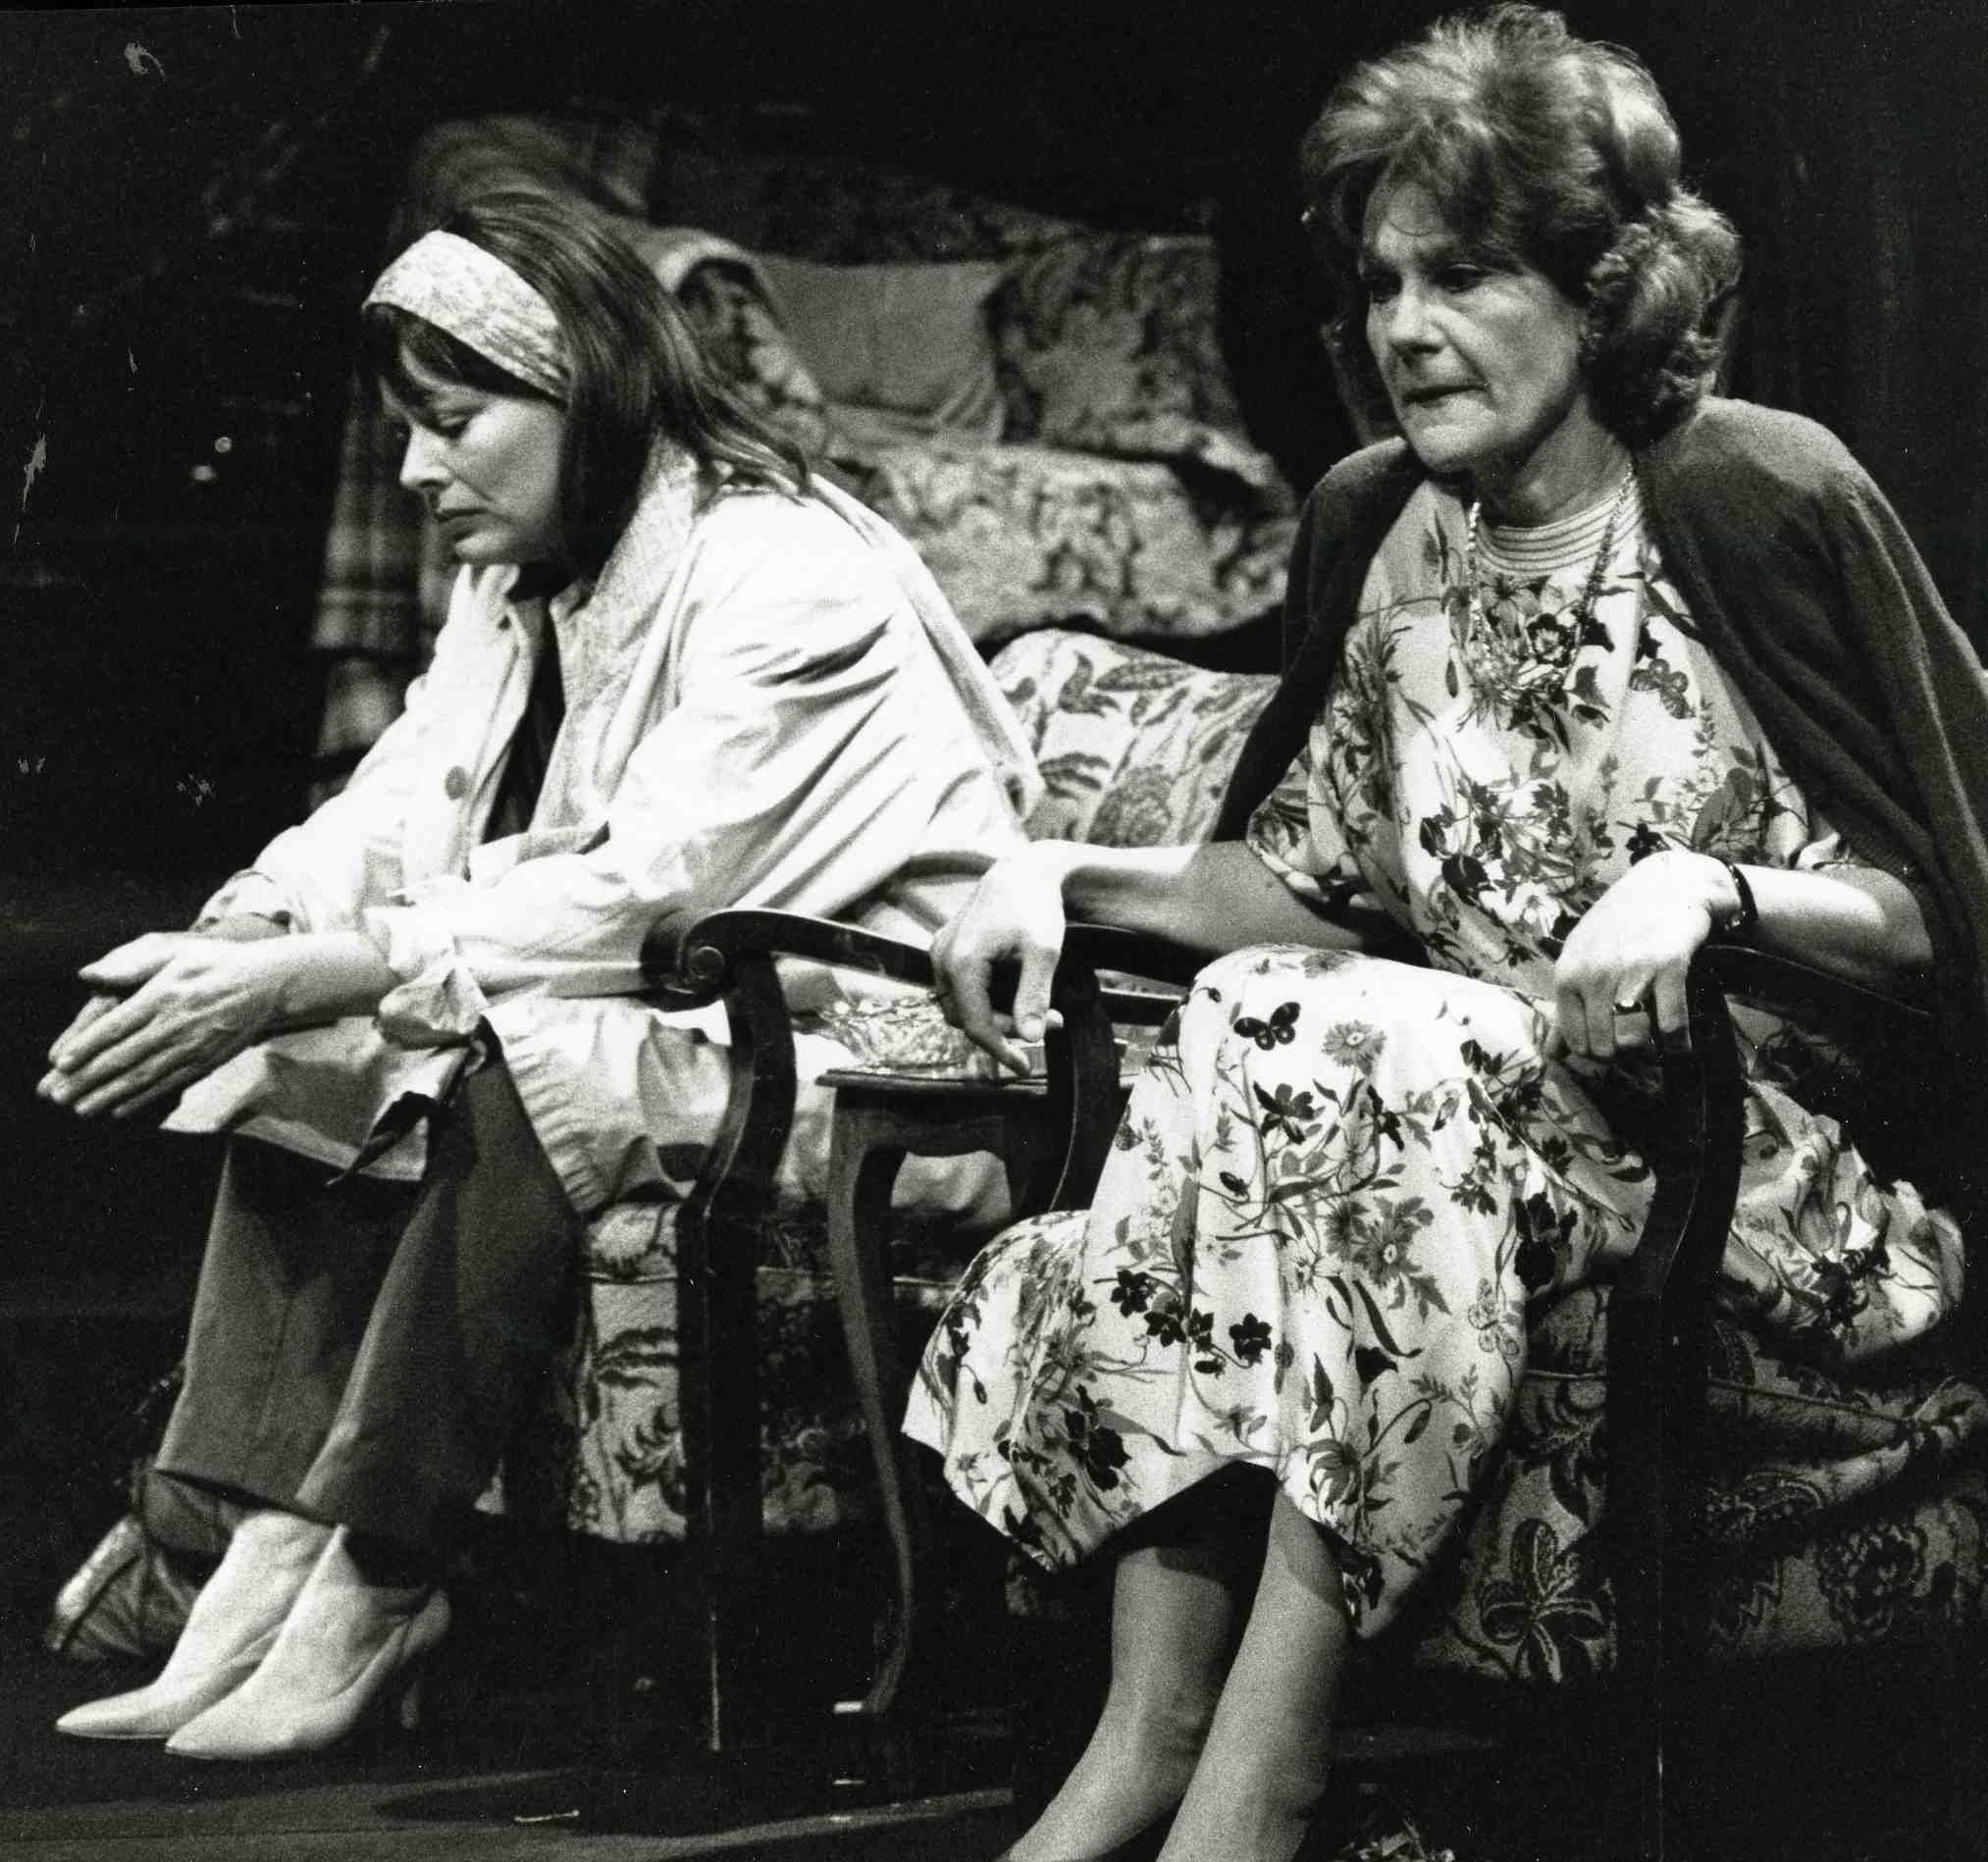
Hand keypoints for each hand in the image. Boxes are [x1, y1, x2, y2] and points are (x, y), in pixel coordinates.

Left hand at [38, 932, 293, 1118]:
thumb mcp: (176, 952)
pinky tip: (119, 1110)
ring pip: (143, 1076)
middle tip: (57, 1095)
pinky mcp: (206, 1062)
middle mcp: (175, 1026)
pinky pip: (168, 1085)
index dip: (86, 1047)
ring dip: (108, 1095)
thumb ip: (131, 965)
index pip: (115, 1026)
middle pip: (123, 1057)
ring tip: (80, 1109)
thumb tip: (88, 974)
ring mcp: (192, 1047)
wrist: (270, 984)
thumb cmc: (217, 963)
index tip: (60, 1063)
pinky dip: (142, 1099)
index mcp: (163, 996)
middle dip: (87, 1079)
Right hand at [927, 847, 1069, 1075]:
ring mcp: (940, 952)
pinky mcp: (945, 948)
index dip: (1001, 1050)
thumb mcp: (1043, 952)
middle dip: (1005, 1028)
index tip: (1026, 1066)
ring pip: (961, 1006)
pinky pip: (959, 989)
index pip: (976, 1025)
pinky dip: (984, 1000)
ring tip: (1036, 1010)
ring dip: (994, 1016)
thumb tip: (1030, 1038)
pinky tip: (1015, 994)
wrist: (1023, 871)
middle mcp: (942, 959)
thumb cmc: (1035, 906)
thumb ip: (1033, 996)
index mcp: (961, 962)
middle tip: (1050, 1022)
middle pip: (967, 1018)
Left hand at [1552, 850, 1734, 1062]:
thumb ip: (1567, 1005)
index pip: (1573, 1039)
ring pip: (1632, 1040)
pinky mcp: (1668, 966)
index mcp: (1567, 974)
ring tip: (1656, 1047)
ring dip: (1648, 1053)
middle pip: (1603, 1046)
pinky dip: (1679, 1042)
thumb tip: (1553, 1055)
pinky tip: (1681, 1042)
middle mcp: (1593, 974)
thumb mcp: (1581, 956)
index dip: (1594, 1053)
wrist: (1666, 883)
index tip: (1611, 1049)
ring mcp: (1629, 970)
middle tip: (1636, 1049)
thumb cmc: (1620, 925)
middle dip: (1621, 1056)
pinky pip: (1672, 1024)